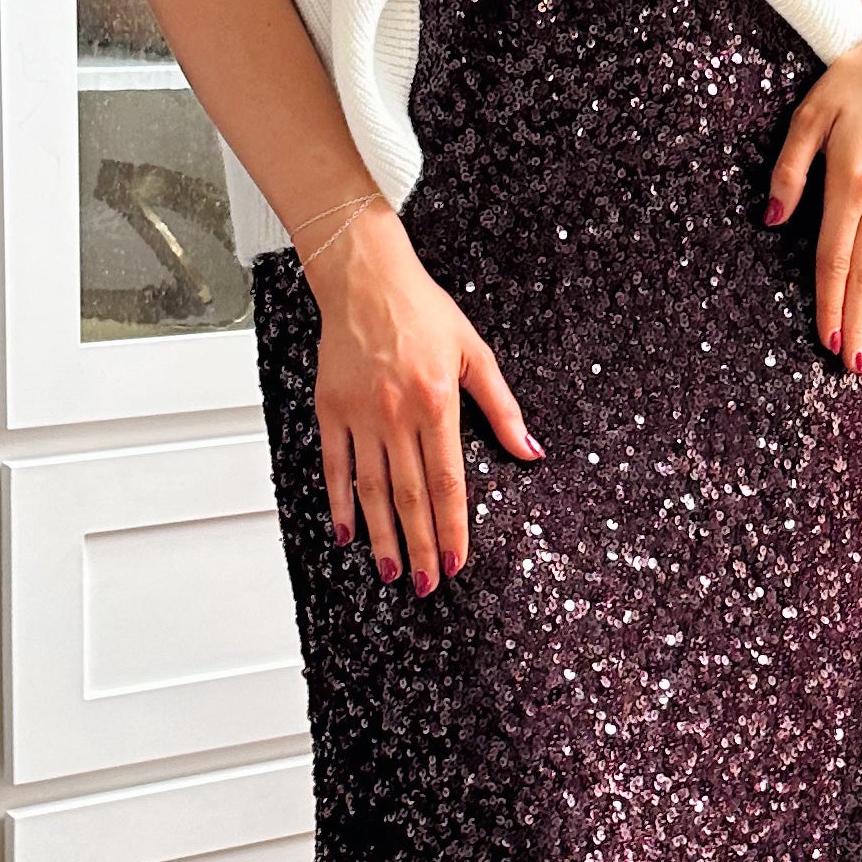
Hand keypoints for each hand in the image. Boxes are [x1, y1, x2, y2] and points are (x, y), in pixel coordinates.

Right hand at [306, 205, 541, 590]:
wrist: (365, 277)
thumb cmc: (423, 311)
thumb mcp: (476, 353)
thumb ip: (503, 409)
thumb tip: (530, 451)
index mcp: (438, 401)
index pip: (449, 482)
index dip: (452, 528)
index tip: (456, 563)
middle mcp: (396, 412)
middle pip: (411, 496)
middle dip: (420, 546)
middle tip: (425, 584)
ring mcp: (360, 413)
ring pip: (372, 489)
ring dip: (382, 536)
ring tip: (390, 571)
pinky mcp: (330, 409)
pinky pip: (334, 466)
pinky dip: (339, 503)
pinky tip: (347, 533)